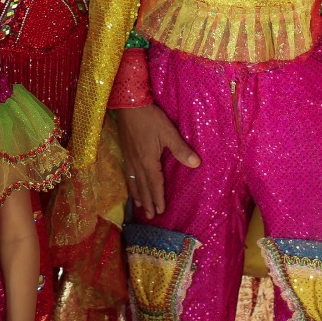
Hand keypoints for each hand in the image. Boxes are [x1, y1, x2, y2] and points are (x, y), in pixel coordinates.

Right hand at [115, 104, 199, 220]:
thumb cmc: (150, 118)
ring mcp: (129, 157)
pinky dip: (130, 184)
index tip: (160, 211)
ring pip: (134, 181)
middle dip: (148, 202)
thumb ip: (181, 149)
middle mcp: (137, 163)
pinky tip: (131, 184)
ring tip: (140, 206)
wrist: (129, 105)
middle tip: (150, 216)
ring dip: (138, 195)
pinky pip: (128, 173)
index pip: (155, 184)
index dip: (158, 198)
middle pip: (143, 186)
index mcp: (148, 161)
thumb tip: (196, 164)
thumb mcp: (168, 132)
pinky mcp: (125, 151)